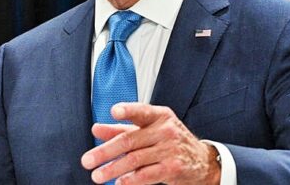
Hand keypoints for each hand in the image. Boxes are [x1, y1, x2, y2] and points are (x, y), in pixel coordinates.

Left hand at [81, 102, 220, 184]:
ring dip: (113, 169)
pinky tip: (119, 183)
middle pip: (129, 140)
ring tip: (97, 176)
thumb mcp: (148, 130)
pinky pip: (147, 175)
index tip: (113, 111)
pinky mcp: (173, 168)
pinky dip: (131, 180)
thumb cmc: (168, 141)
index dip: (127, 111)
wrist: (202, 160)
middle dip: (105, 152)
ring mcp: (170, 149)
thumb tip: (96, 129)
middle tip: (87, 160)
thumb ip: (120, 129)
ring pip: (135, 160)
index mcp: (158, 116)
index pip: (141, 111)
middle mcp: (165, 130)